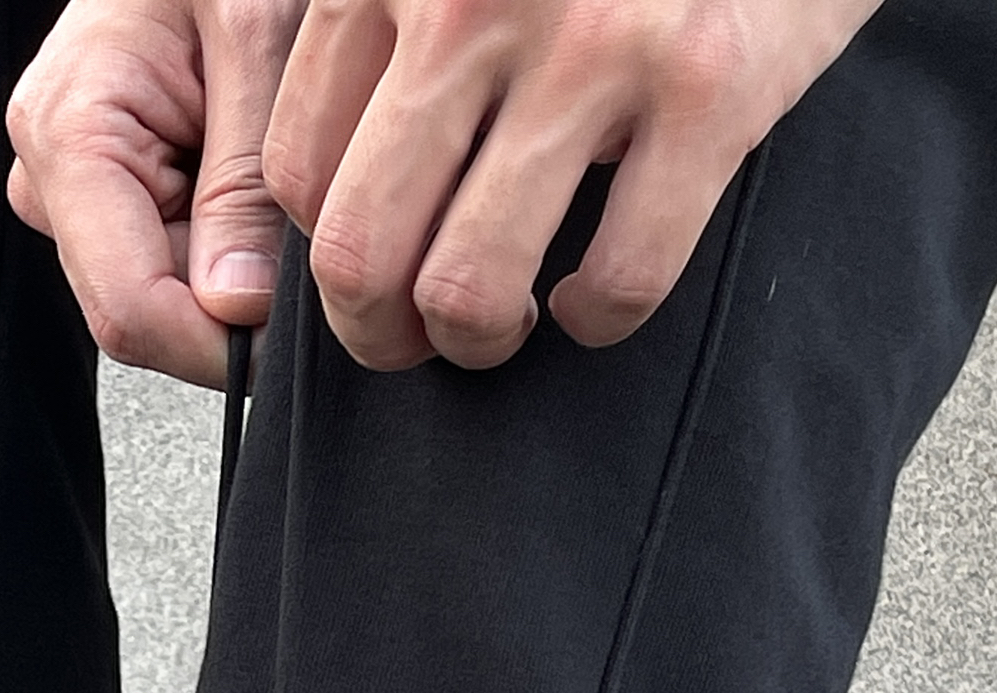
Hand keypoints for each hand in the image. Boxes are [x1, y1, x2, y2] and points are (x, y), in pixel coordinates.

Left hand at [9, 0, 882, 386]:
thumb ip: (395, 36)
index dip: (328, 259)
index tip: (375, 275)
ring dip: (478, 341)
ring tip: (505, 326)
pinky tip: (597, 298)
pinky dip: (599, 319)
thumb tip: (334, 202)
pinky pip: (618, 277)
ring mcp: (593, 43)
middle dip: (379, 335)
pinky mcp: (709, 84)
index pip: (298, 176)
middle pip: (360, 253)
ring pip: (468, 287)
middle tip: (419, 339)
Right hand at [10, 0, 305, 390]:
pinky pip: (172, 260)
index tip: (292, 335)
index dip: (219, 344)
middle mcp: (53, 177)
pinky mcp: (104, 196)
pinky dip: (226, 238)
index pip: (131, 308)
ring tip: (266, 172)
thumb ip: (245, 183)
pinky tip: (243, 175)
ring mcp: (73, 194)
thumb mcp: (257, 37)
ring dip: (234, 262)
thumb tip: (237, 308)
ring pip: (164, 295)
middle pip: (148, 312)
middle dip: (232, 296)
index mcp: (69, 134)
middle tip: (299, 222)